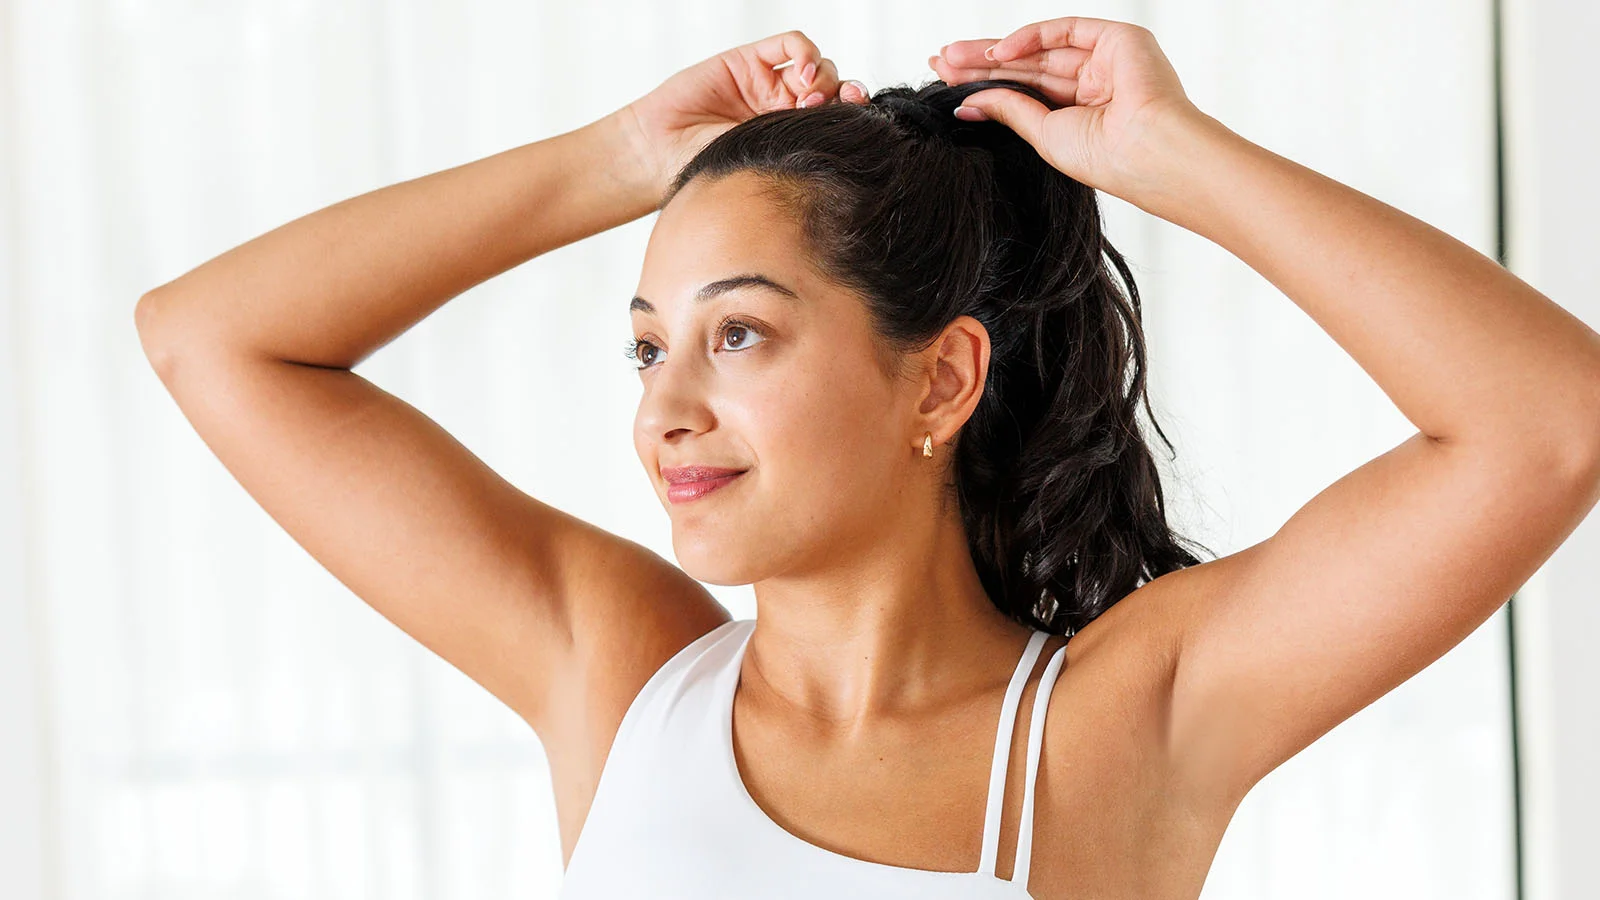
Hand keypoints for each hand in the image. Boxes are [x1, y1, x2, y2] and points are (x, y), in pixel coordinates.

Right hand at [618, 30, 868, 201]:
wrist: (662, 153)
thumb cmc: (707, 170)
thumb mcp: (767, 168)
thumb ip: (803, 153)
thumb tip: (851, 158)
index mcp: (796, 140)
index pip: (839, 122)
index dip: (856, 120)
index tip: (862, 130)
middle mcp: (786, 110)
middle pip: (835, 90)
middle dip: (844, 97)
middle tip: (835, 109)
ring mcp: (769, 83)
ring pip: (817, 66)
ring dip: (823, 78)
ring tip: (807, 99)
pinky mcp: (751, 60)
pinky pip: (790, 44)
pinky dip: (805, 52)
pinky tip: (802, 73)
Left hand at [930, 16, 1207, 197]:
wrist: (1151, 152)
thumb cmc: (1108, 158)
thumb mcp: (1045, 135)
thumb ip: (1011, 110)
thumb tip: (970, 101)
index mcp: (1081, 113)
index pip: (1024, 91)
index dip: (985, 84)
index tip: (949, 83)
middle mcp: (1094, 84)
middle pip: (1026, 67)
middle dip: (981, 64)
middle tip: (940, 62)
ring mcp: (1106, 60)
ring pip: (1039, 49)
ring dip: (993, 51)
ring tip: (952, 57)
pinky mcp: (1119, 39)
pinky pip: (1065, 30)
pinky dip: (1029, 37)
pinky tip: (997, 51)